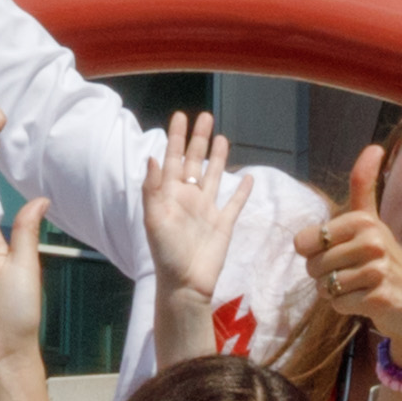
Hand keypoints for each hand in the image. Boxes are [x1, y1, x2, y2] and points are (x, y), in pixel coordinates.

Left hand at [144, 109, 240, 313]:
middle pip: (194, 161)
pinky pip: (235, 202)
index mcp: (170, 195)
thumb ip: (152, 189)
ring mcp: (207, 210)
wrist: (186, 284)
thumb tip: (153, 157)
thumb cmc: (166, 254)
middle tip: (204, 116)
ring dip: (218, 157)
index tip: (180, 116)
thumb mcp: (154, 220)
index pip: (173, 159)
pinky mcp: (224, 223)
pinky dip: (242, 190)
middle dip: (198, 139)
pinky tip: (248, 177)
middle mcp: (188, 198)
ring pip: (213, 176)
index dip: (176, 138)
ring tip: (221, 137)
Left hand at [300, 144, 401, 382]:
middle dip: (323, 277)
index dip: (312, 254)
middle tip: (350, 276)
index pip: (304, 241)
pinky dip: (346, 308)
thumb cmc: (384, 264)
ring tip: (360, 288)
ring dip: (335, 294)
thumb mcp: (372, 223)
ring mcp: (378, 268)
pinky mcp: (380, 296)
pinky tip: (368, 303)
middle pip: (312, 266)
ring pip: (325, 287)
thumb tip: (374, 146)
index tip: (338, 253)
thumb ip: (364, 187)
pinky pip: (339, 304)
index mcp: (363, 221)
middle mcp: (372, 240)